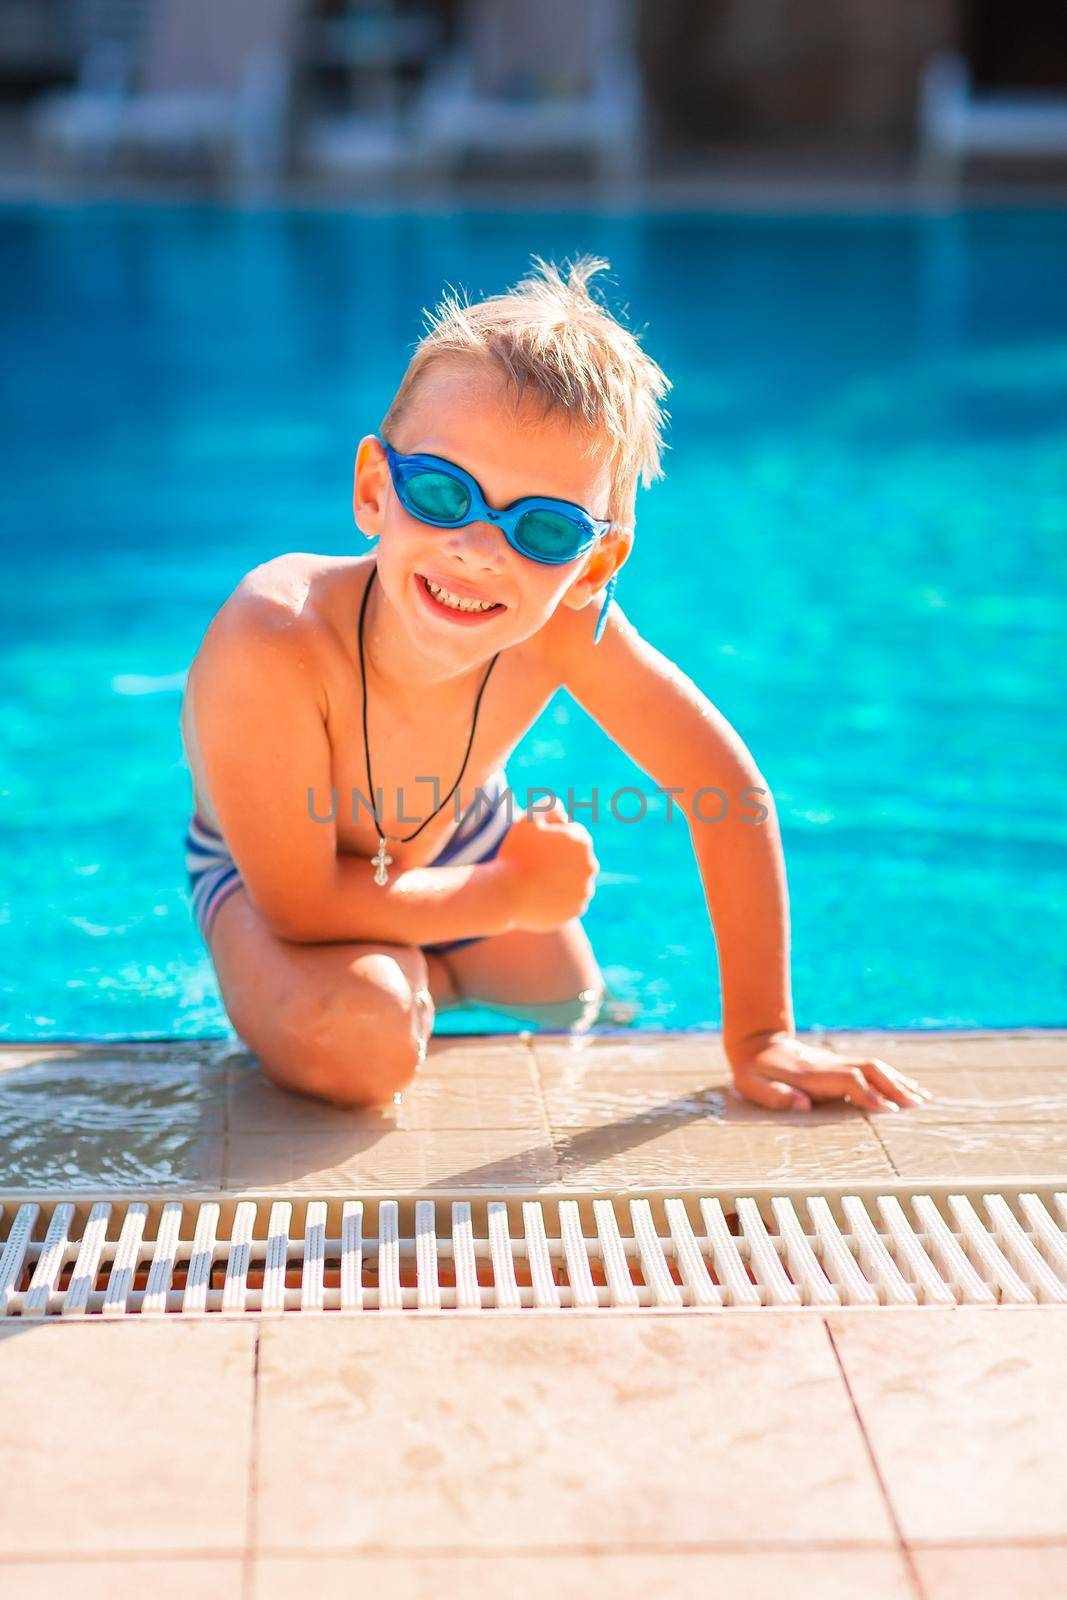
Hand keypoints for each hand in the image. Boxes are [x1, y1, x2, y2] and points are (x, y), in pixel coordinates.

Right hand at [494, 797, 598, 930]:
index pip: (574, 834)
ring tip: (538, 880)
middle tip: (537, 863)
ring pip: (575, 880)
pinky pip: (570, 900)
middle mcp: (590, 866)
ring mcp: (584, 890)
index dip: (554, 838)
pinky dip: (560, 898)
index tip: (537, 846)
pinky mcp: (577, 909)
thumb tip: (563, 810)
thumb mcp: (528, 820)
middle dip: (563, 858)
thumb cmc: (514, 854)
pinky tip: (541, 895)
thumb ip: (548, 807)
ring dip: (562, 878)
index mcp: (582, 842)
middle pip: (577, 858)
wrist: (506, 894)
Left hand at [727, 1031, 933, 1112]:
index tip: (890, 1111)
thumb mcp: (752, 1085)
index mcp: (814, 1075)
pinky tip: (903, 1086)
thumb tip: (802, 1104)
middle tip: (919, 1104)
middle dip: (895, 1087)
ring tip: (922, 1097)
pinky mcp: (837, 1064)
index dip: (870, 1095)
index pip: (851, 1083)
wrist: (754, 1043)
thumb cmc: (751, 1071)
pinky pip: (869, 1069)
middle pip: (871, 1072)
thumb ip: (775, 1095)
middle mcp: (830, 1066)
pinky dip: (890, 1077)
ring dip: (898, 1081)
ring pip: (874, 1067)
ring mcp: (836, 1063)